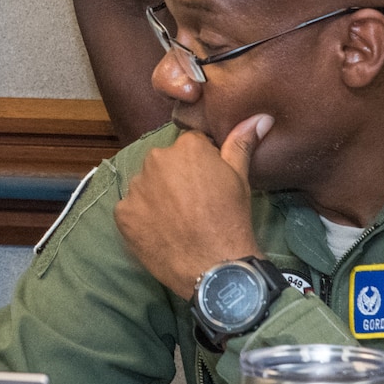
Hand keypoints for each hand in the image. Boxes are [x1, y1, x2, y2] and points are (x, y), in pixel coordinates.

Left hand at [115, 115, 270, 299]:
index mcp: (186, 147)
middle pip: (165, 163)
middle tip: (193, 204)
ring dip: (157, 197)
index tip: (208, 185)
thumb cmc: (231, 220)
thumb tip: (260, 116)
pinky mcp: (123, 213)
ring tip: (177, 220)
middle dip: (175, 178)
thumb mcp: (240, 179)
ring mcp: (136, 187)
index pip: (189, 146)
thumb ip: (242, 143)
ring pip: (146, 185)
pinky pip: (131, 209)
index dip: (200, 165)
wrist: (214, 267)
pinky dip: (142, 218)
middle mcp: (156, 159)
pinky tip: (160, 232)